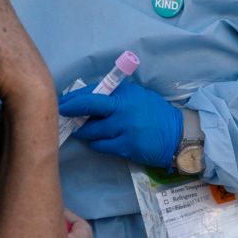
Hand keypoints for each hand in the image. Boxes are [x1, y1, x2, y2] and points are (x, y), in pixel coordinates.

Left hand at [58, 79, 183, 168]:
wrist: (178, 135)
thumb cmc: (154, 114)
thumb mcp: (135, 97)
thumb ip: (114, 97)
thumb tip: (85, 99)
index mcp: (124, 92)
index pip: (92, 91)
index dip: (73, 97)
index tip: (62, 102)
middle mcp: (123, 107)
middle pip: (87, 105)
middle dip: (69, 110)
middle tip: (60, 114)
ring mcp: (124, 127)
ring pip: (91, 130)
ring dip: (83, 132)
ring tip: (80, 131)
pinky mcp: (126, 146)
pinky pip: (101, 146)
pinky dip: (96, 144)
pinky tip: (98, 142)